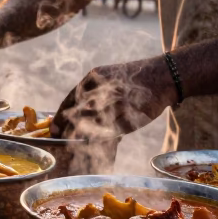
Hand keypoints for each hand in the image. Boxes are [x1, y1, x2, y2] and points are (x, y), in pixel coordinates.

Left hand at [50, 57, 177, 139]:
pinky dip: (102, 139)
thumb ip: (92, 93)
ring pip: (93, 126)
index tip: (53, 130)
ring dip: (85, 135)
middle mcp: (103, 90)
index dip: (60, 117)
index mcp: (94, 77)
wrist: (163, 76)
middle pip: (79, 115)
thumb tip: (73, 114)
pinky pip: (110, 132)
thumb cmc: (133, 79)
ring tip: (79, 142)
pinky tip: (98, 140)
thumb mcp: (108, 78)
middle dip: (69, 129)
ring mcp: (116, 104)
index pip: (70, 100)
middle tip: (62, 139)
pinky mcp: (128, 116)